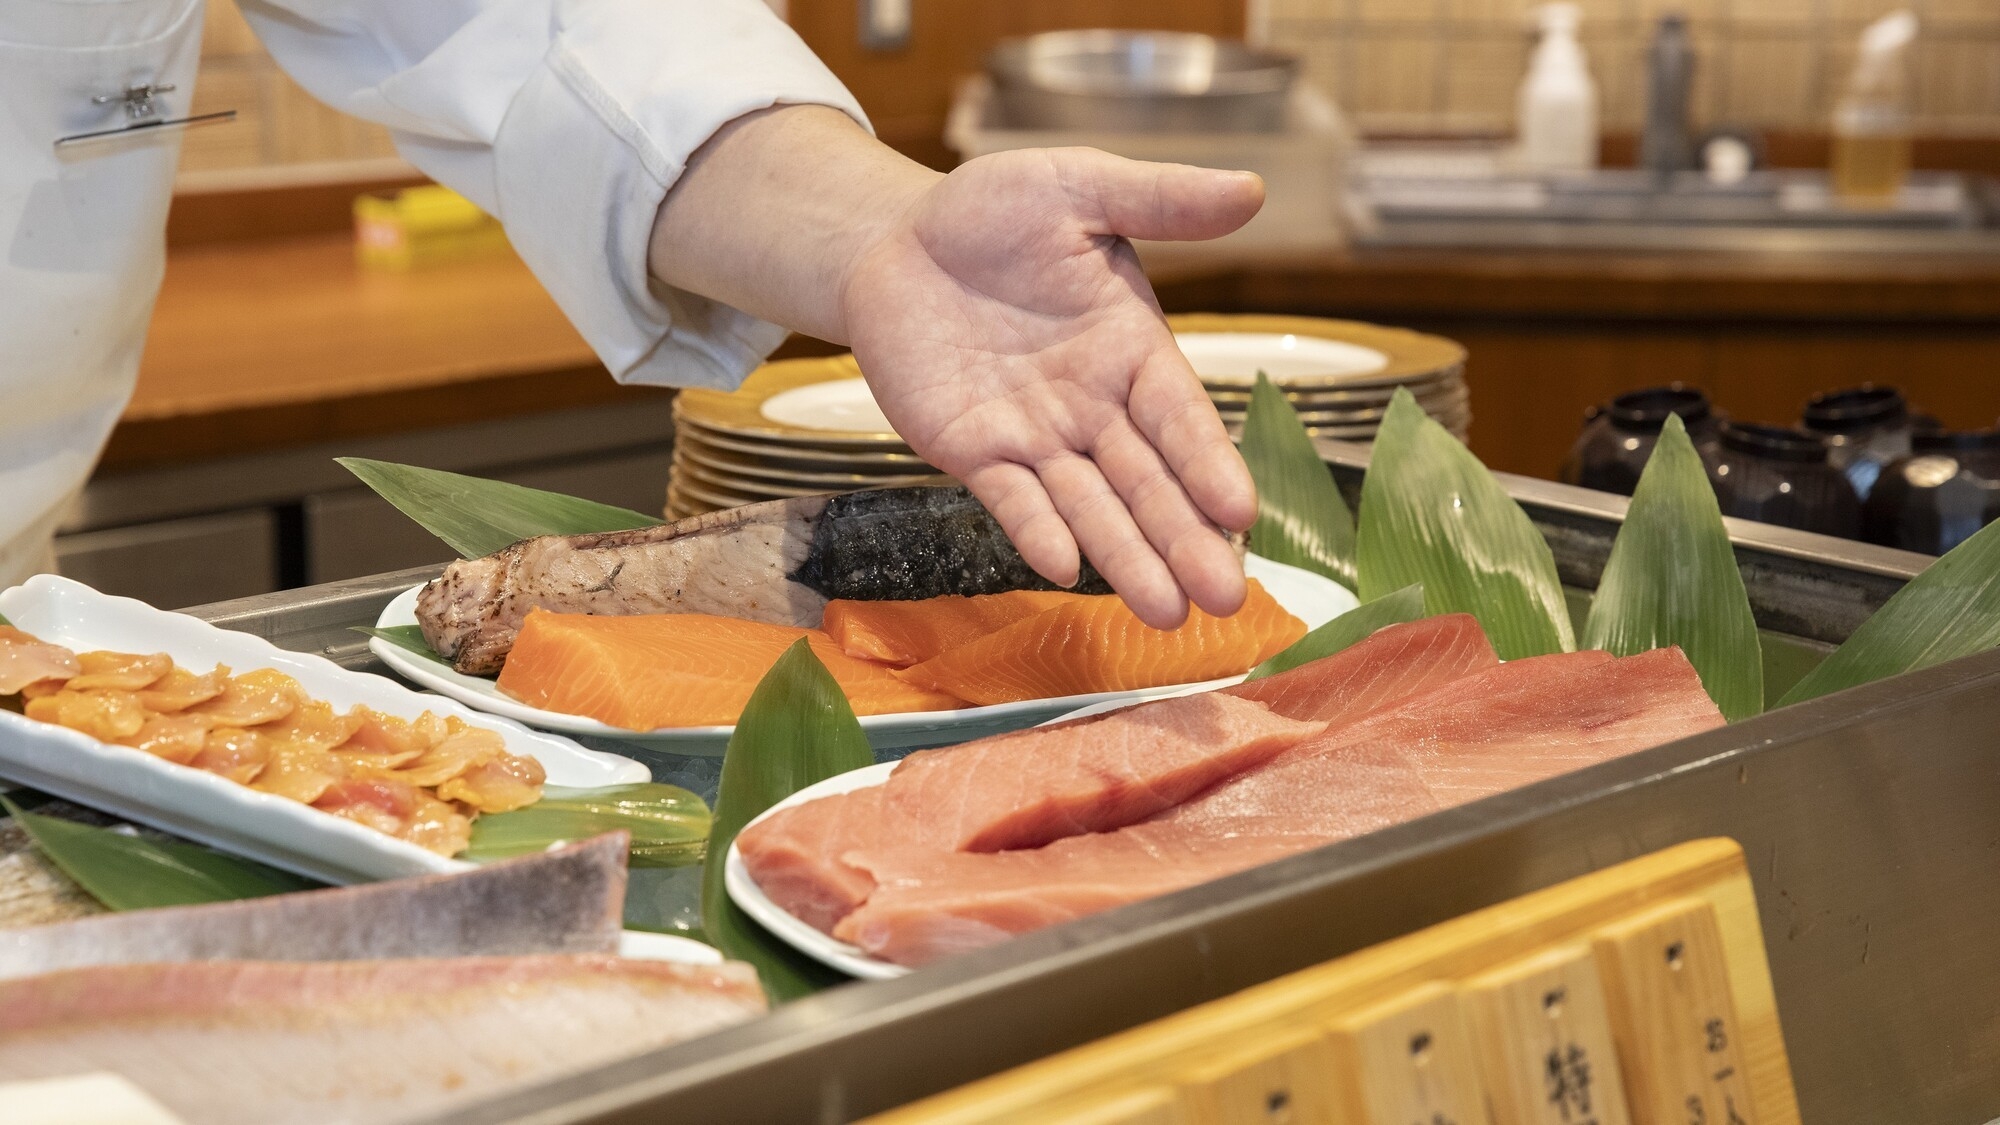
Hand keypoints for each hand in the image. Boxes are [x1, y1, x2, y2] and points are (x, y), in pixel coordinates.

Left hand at [839, 148, 1264, 627]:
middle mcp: (1094, 405)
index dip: (1209, 463)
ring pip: (1091, 506)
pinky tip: (1066, 568)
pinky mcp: (975, 454)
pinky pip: (1013, 499)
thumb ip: (1159, 199)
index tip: (1242, 512)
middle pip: (1148, 482)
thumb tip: (1254, 188)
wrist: (894, 242)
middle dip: (1186, 538)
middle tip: (1226, 599)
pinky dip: (1038, 531)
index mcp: (1132, 348)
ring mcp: (1036, 436)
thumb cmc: (992, 212)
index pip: (1180, 416)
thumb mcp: (1079, 187)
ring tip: (1168, 614)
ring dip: (1128, 558)